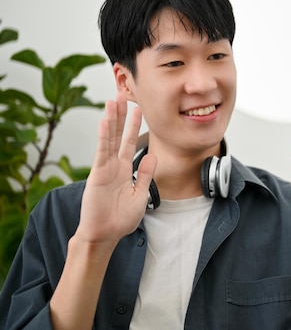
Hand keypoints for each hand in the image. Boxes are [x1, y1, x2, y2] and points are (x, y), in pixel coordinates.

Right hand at [74, 93, 155, 245]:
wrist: (106, 234)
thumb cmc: (121, 218)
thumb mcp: (140, 194)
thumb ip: (145, 174)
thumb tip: (153, 156)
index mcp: (125, 169)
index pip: (130, 142)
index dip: (133, 125)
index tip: (138, 109)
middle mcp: (114, 165)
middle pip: (119, 135)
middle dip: (122, 115)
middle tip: (124, 95)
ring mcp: (105, 168)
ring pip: (110, 138)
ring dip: (112, 119)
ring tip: (114, 100)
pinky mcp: (97, 174)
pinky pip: (102, 152)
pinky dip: (104, 137)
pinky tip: (106, 122)